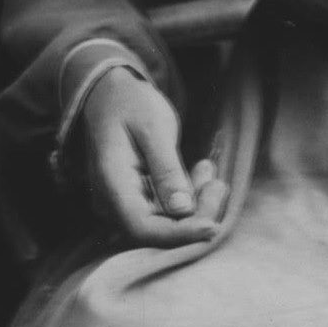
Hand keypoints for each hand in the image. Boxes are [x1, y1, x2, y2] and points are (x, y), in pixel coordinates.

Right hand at [78, 69, 225, 246]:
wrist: (109, 91)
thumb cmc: (129, 102)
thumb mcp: (153, 126)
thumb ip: (166, 169)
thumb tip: (183, 211)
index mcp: (111, 180)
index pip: (142, 227)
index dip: (179, 235)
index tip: (213, 227)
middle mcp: (112, 198)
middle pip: (158, 230)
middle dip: (196, 215)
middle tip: (219, 185)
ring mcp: (123, 200)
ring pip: (166, 222)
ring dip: (196, 204)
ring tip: (209, 170)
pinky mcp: (136, 198)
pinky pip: (165, 210)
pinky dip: (188, 196)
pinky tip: (201, 172)